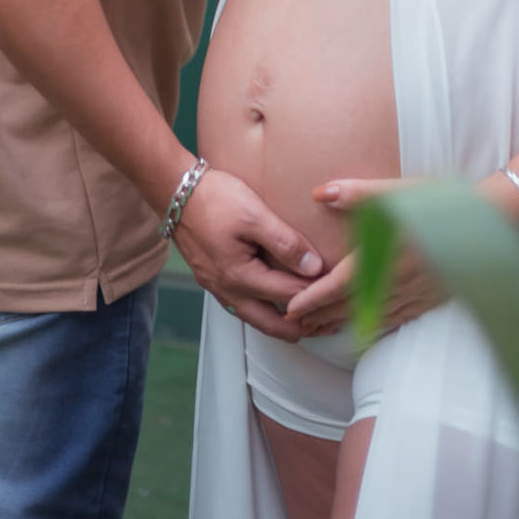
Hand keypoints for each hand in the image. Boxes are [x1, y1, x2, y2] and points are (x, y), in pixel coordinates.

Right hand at [173, 167, 324, 342]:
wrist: (177, 192)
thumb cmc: (215, 199)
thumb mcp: (255, 215)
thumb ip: (285, 243)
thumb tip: (314, 267)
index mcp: (241, 277)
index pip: (291, 296)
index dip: (319, 297)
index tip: (342, 296)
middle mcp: (229, 291)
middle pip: (274, 324)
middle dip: (305, 326)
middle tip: (331, 325)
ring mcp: (219, 289)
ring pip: (258, 320)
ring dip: (285, 323)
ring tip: (311, 320)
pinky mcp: (215, 281)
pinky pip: (246, 308)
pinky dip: (268, 312)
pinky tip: (278, 303)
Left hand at [284, 177, 447, 336]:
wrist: (490, 225)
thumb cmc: (443, 204)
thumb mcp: (399, 193)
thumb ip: (358, 194)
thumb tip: (320, 193)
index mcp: (382, 259)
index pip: (337, 287)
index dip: (312, 300)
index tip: (291, 310)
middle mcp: (394, 284)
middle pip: (349, 307)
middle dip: (320, 318)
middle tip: (295, 326)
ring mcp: (413, 296)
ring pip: (369, 318)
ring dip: (341, 325)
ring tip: (320, 330)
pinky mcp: (430, 300)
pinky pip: (395, 320)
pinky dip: (373, 327)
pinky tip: (367, 329)